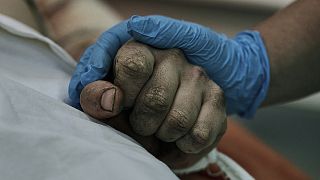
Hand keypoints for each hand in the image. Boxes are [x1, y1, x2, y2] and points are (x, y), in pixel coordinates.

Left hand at [69, 15, 269, 117]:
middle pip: (155, 101)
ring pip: (178, 122)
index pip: (132, 66)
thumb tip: (107, 100)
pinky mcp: (217, 98)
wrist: (165, 106)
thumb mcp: (105, 97)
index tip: (121, 104)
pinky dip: (184, 145)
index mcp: (141, 49)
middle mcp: (173, 57)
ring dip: (163, 135)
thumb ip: (95, 96)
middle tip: (141, 122)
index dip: (123, 95)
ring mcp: (198, 76)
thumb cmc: (131, 100)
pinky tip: (179, 135)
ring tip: (160, 128)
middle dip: (142, 124)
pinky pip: (199, 135)